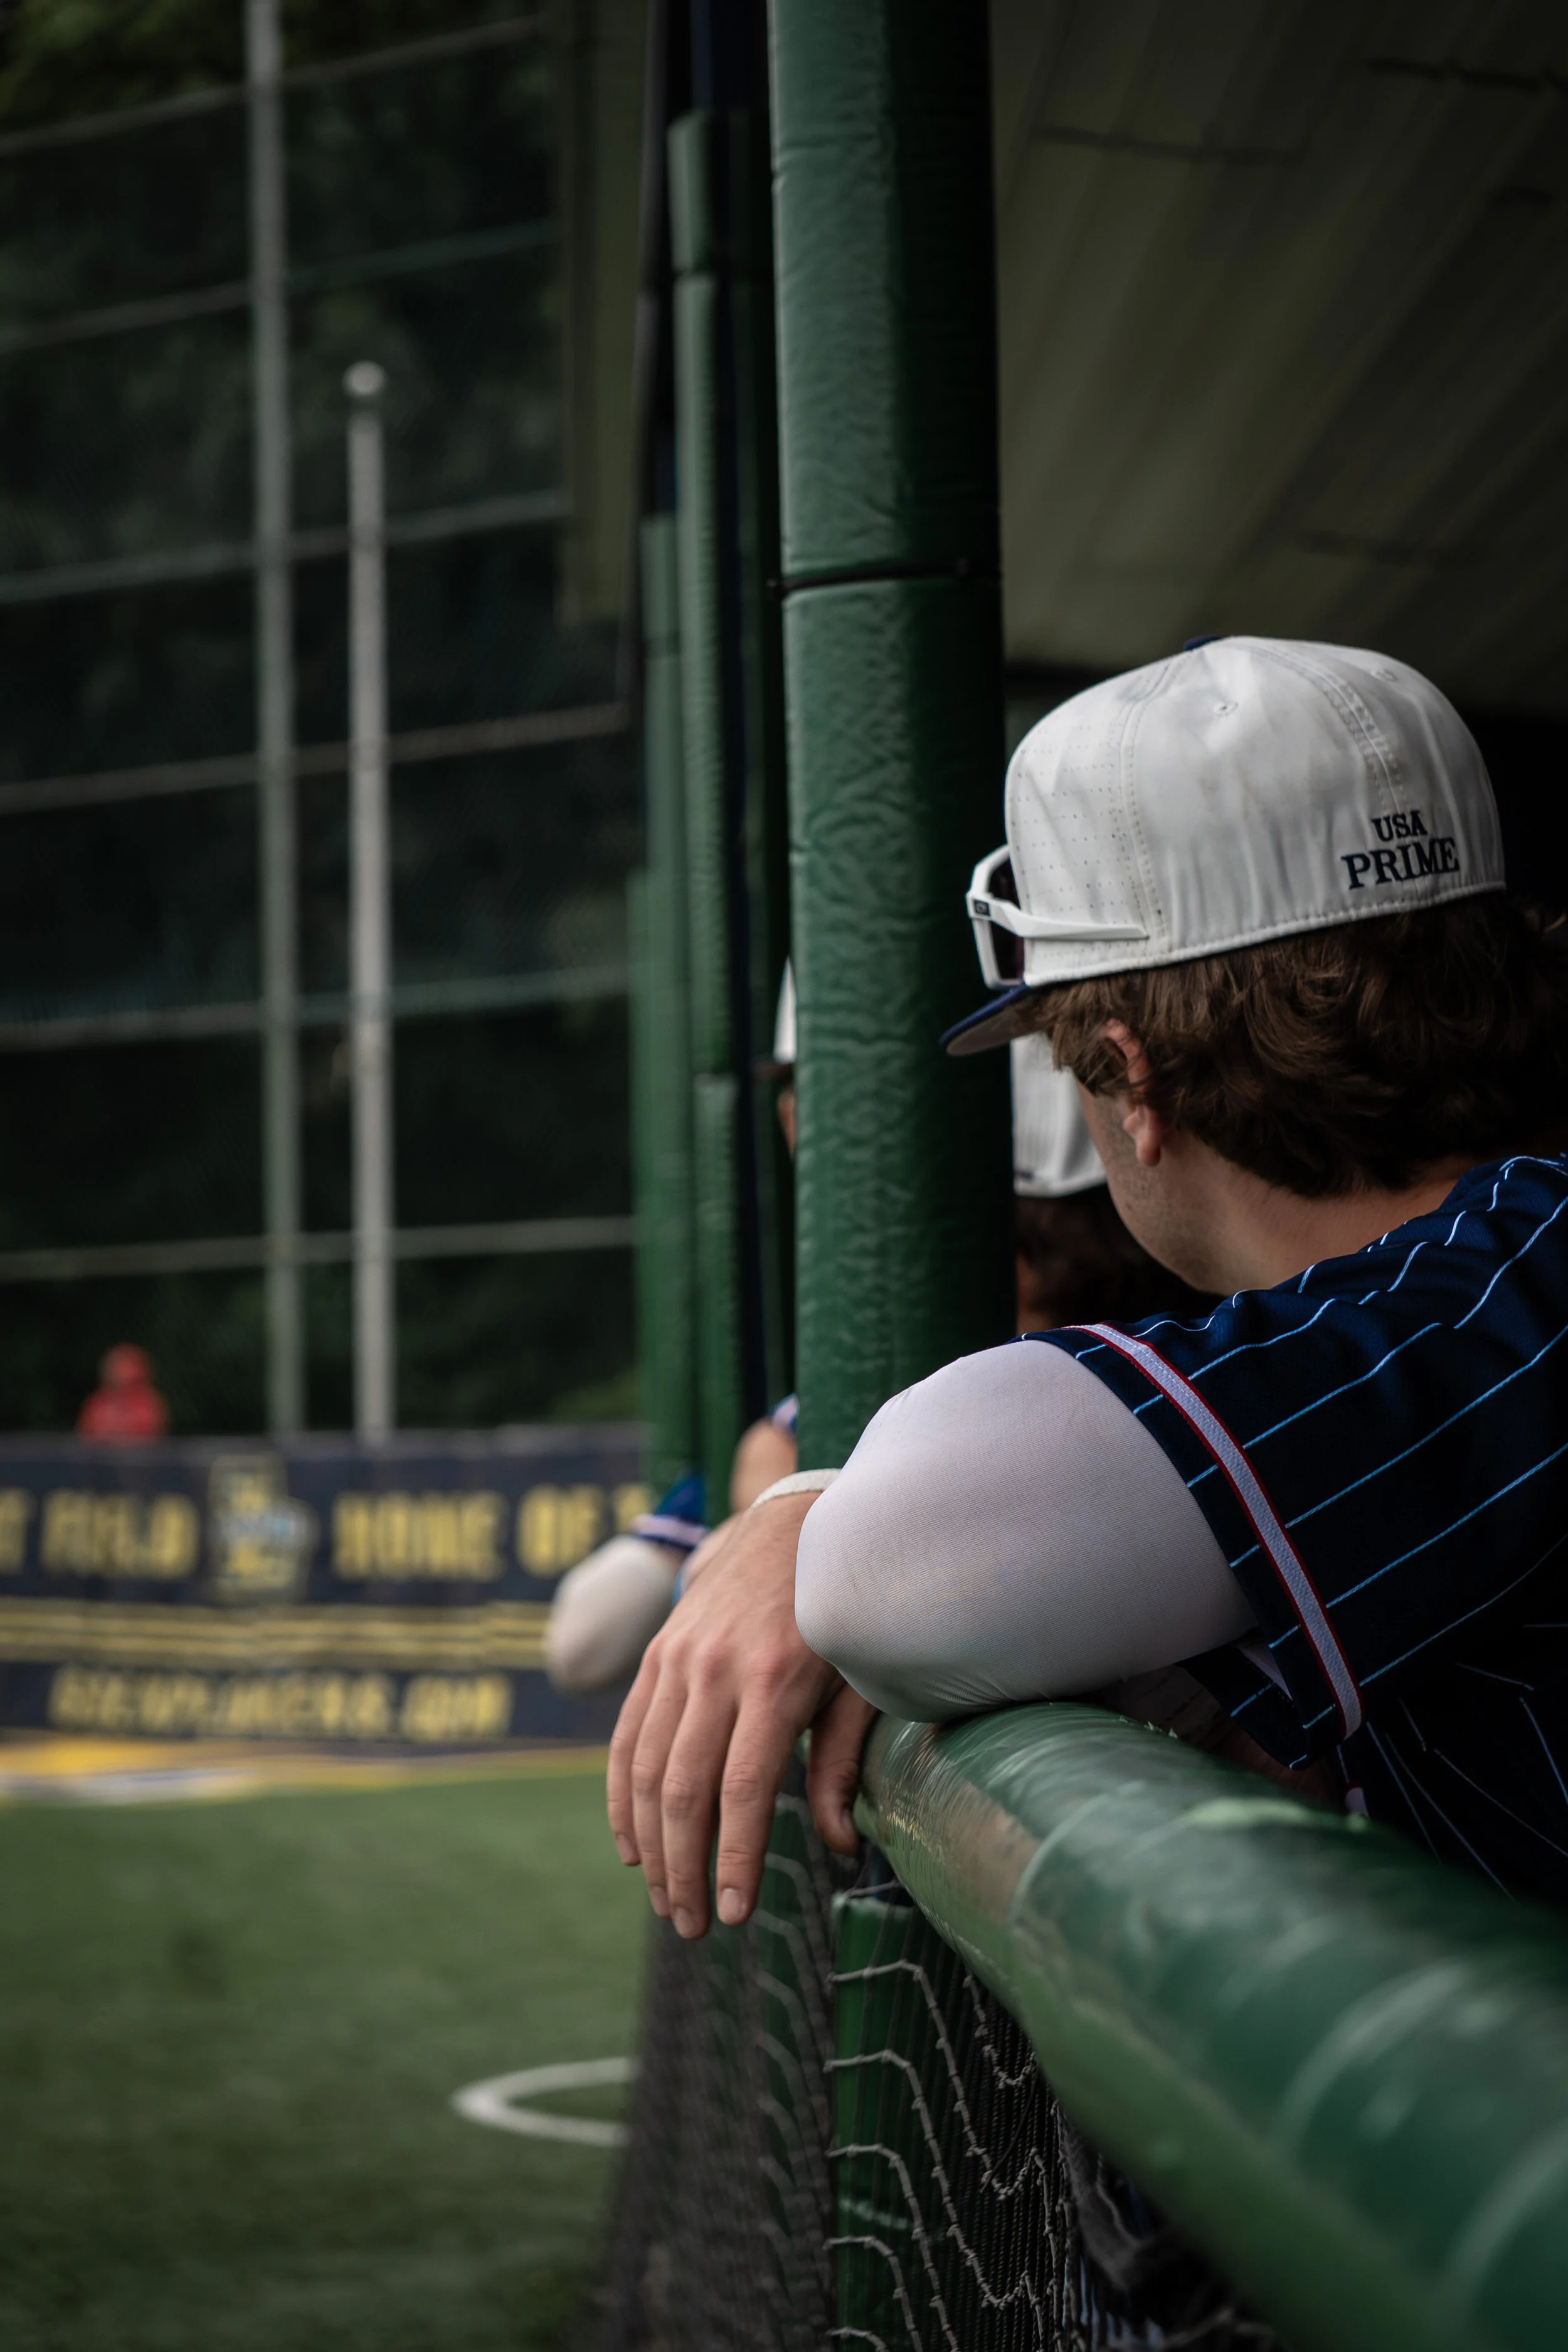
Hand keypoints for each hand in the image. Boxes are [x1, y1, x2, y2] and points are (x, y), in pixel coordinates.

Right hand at [606, 1494, 875, 1937]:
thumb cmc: (844, 1611)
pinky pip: (626, 1736)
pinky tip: (633, 1846)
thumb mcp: (861, 1680)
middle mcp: (715, 1670)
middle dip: (685, 1869)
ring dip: (652, 1846)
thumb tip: (837, 1845)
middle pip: (685, 1789)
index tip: (736, 1915)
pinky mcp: (657, 1654)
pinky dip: (623, 1797)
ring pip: (646, 1770)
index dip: (737, 1859)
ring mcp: (677, 1659)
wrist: (795, 1518)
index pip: (744, 1789)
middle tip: (694, 1926)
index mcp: (773, 1679)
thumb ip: (842, 1761)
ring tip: (667, 1901)